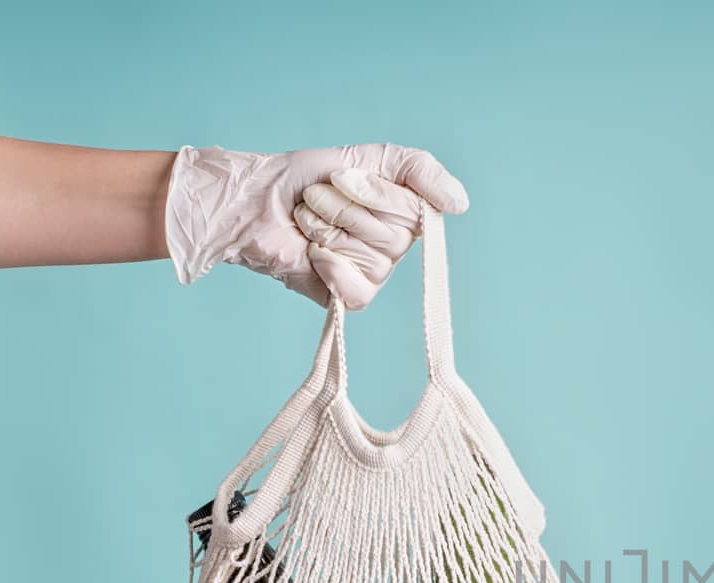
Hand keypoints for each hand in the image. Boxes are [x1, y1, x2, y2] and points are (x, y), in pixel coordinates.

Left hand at [165, 144, 467, 308]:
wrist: (252, 201)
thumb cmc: (303, 179)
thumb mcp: (369, 157)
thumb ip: (419, 169)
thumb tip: (461, 204)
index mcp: (404, 214)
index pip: (419, 213)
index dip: (378, 195)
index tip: (343, 178)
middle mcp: (394, 247)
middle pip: (397, 238)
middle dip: (348, 210)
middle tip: (318, 199)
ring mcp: (372, 273)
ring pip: (375, 260)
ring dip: (330, 231)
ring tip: (308, 221)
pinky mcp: (347, 296)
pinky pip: (360, 290)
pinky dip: (331, 266)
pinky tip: (311, 253)